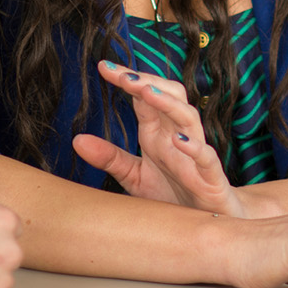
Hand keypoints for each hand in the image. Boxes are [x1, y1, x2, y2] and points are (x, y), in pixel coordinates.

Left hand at [74, 61, 248, 215]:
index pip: (144, 97)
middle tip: (124, 75)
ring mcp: (196, 155)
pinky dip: (194, 147)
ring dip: (169, 104)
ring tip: (147, 93)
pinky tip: (177, 141)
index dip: (127, 80)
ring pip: (188, 118)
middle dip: (148, 82)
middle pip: (170, 96)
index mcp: (159, 132)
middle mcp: (178, 136)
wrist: (208, 221)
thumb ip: (110, 158)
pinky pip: (206, 158)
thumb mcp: (134, 177)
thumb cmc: (172, 195)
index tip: (104, 67)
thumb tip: (76, 140)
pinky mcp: (210, 178)